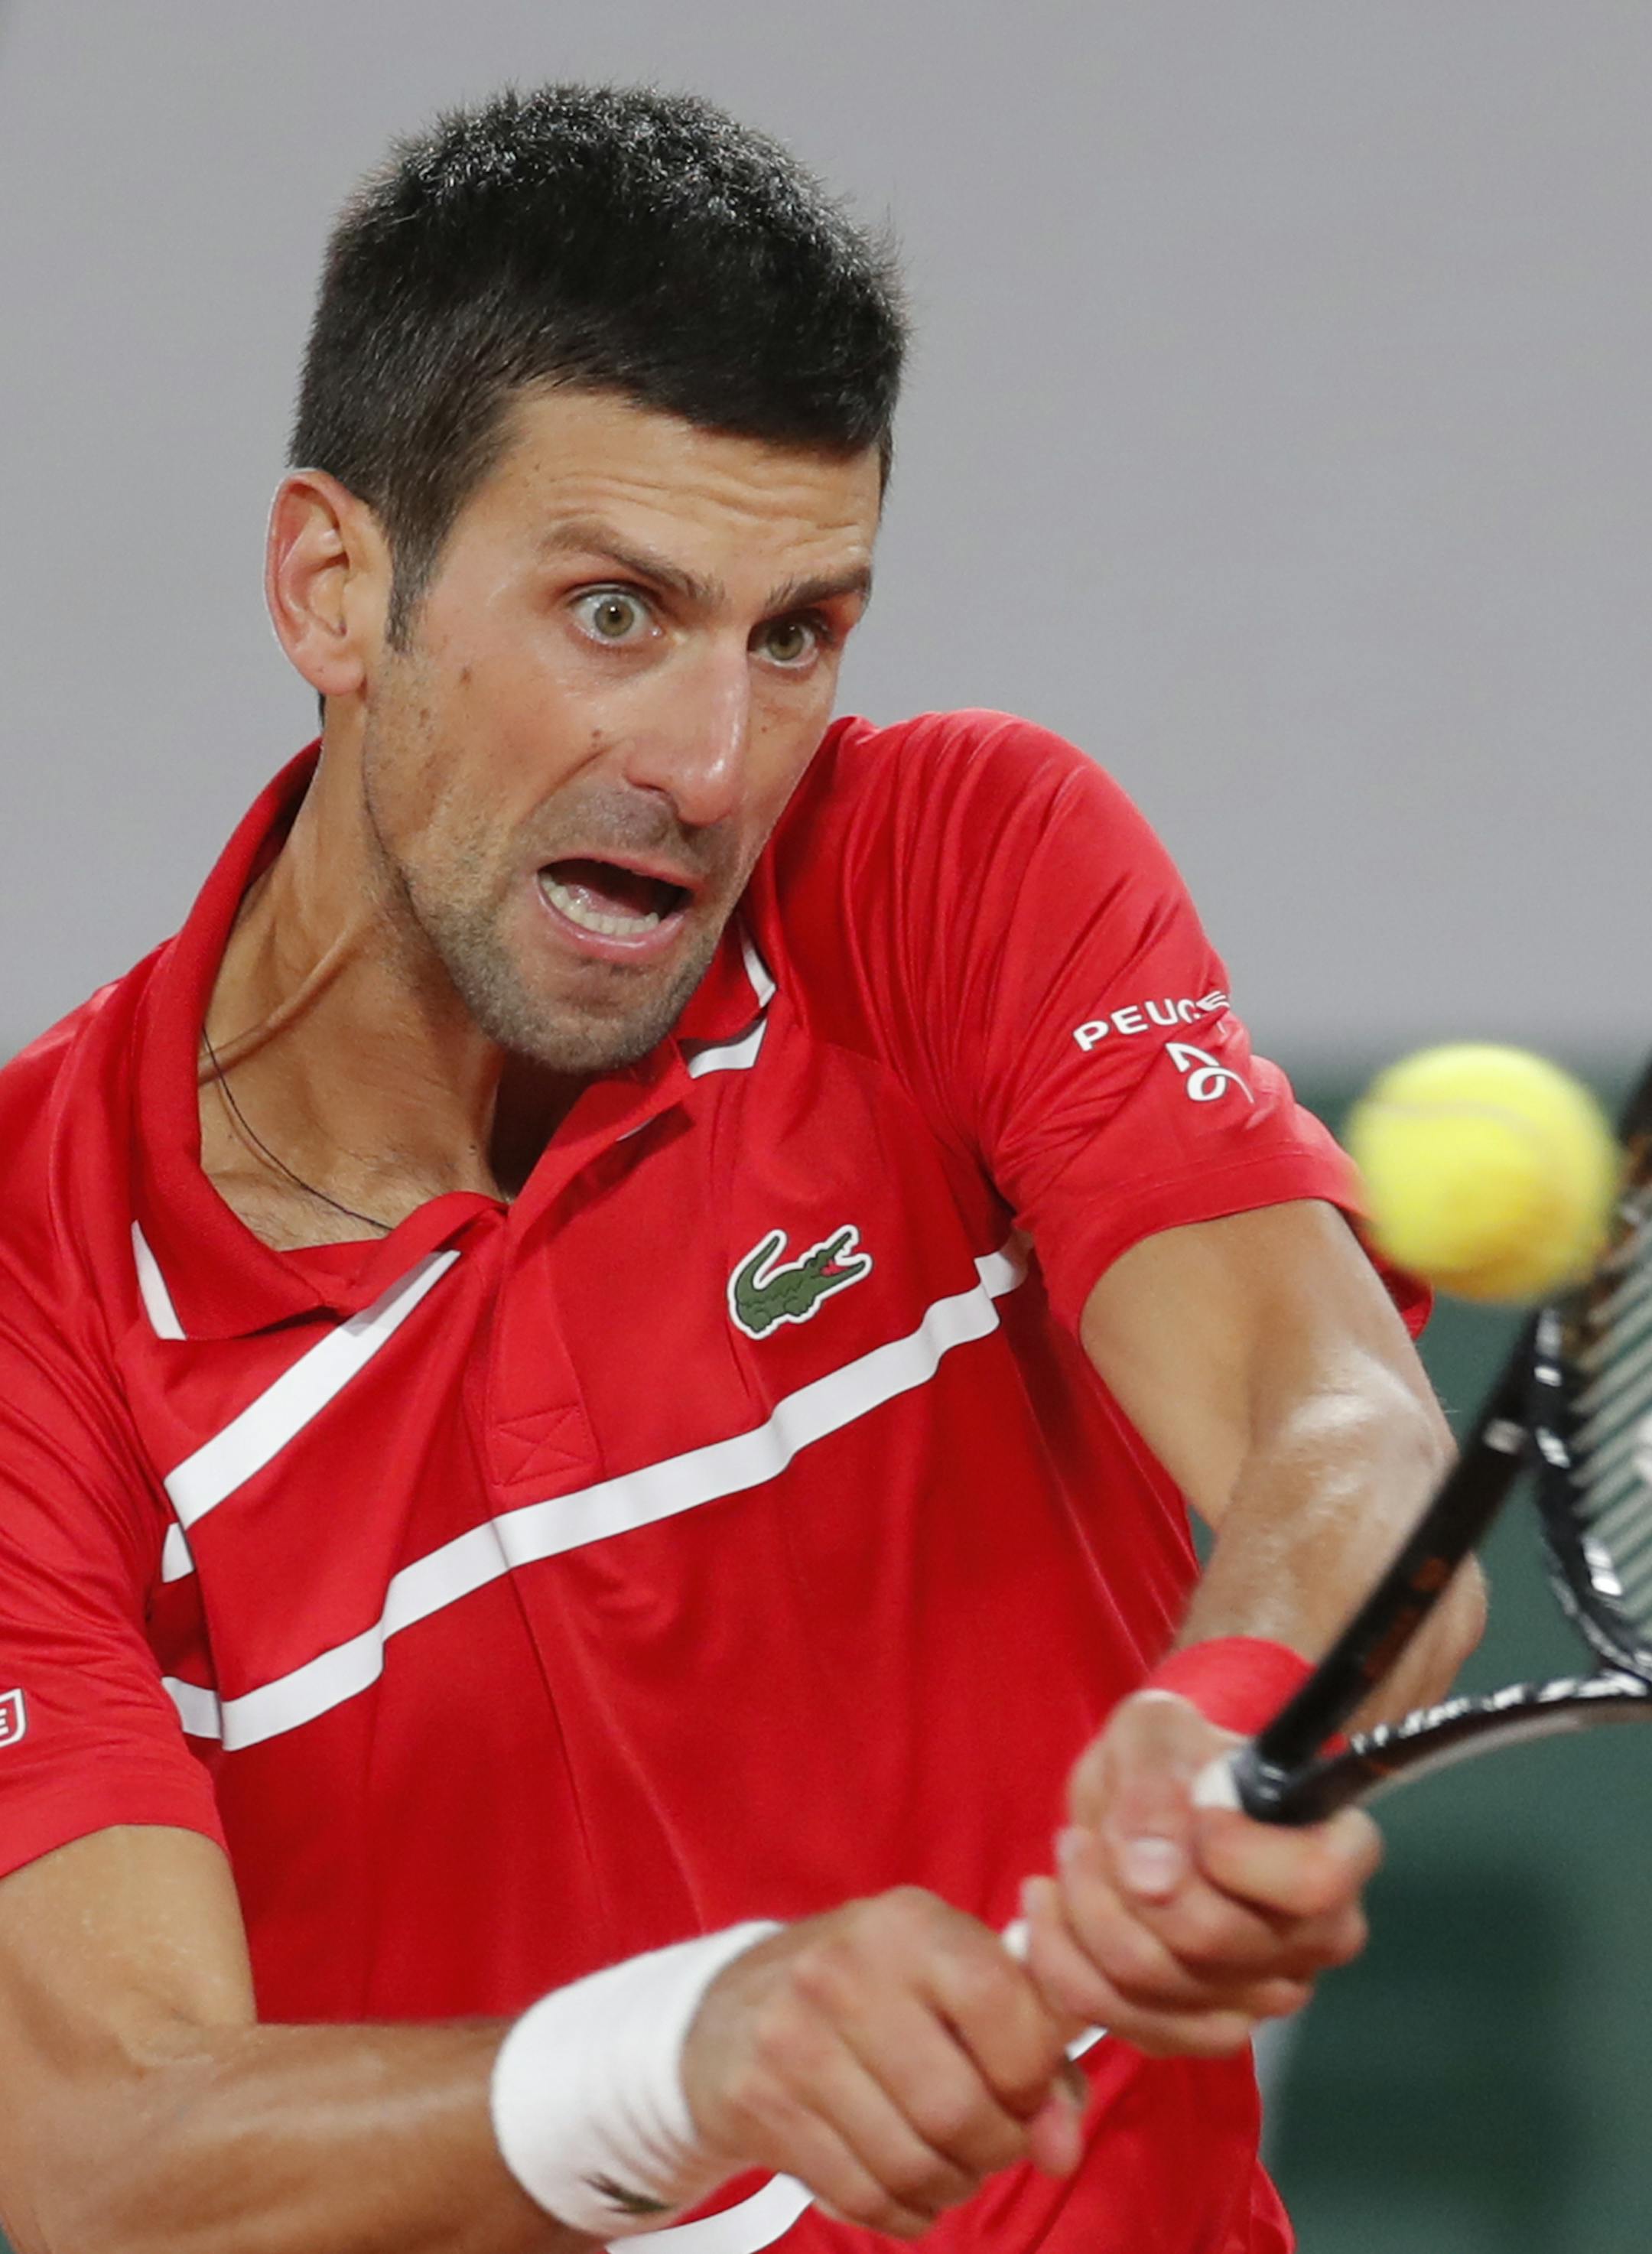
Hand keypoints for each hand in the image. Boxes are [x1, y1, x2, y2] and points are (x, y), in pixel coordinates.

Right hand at [679, 1889, 1086, 2239]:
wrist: (729, 2012)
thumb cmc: (874, 1995)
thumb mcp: (950, 1983)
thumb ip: (1034, 2051)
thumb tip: (1063, 2150)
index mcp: (909, 1924)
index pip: (1004, 2008)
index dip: (1036, 2075)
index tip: (1027, 2092)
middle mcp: (846, 1970)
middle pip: (958, 2107)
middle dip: (996, 2147)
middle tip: (989, 2141)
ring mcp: (794, 2038)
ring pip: (912, 2165)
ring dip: (952, 2186)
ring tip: (950, 2164)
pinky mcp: (760, 2104)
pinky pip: (863, 2198)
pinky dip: (906, 2214)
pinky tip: (908, 2190)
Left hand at [1019, 1689, 1380, 2058]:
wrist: (1143, 1803)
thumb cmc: (1171, 1756)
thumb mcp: (1154, 1732)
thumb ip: (1155, 1787)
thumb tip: (1152, 1877)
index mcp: (1338, 1852)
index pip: (1313, 1880)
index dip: (1235, 1852)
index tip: (1190, 1809)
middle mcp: (1318, 1937)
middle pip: (1213, 1939)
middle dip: (1123, 1880)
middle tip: (1085, 1833)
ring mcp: (1265, 1995)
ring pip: (1158, 1986)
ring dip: (1087, 1916)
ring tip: (1069, 1856)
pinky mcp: (1204, 2030)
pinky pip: (1127, 2024)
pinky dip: (1067, 1967)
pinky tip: (1048, 1909)